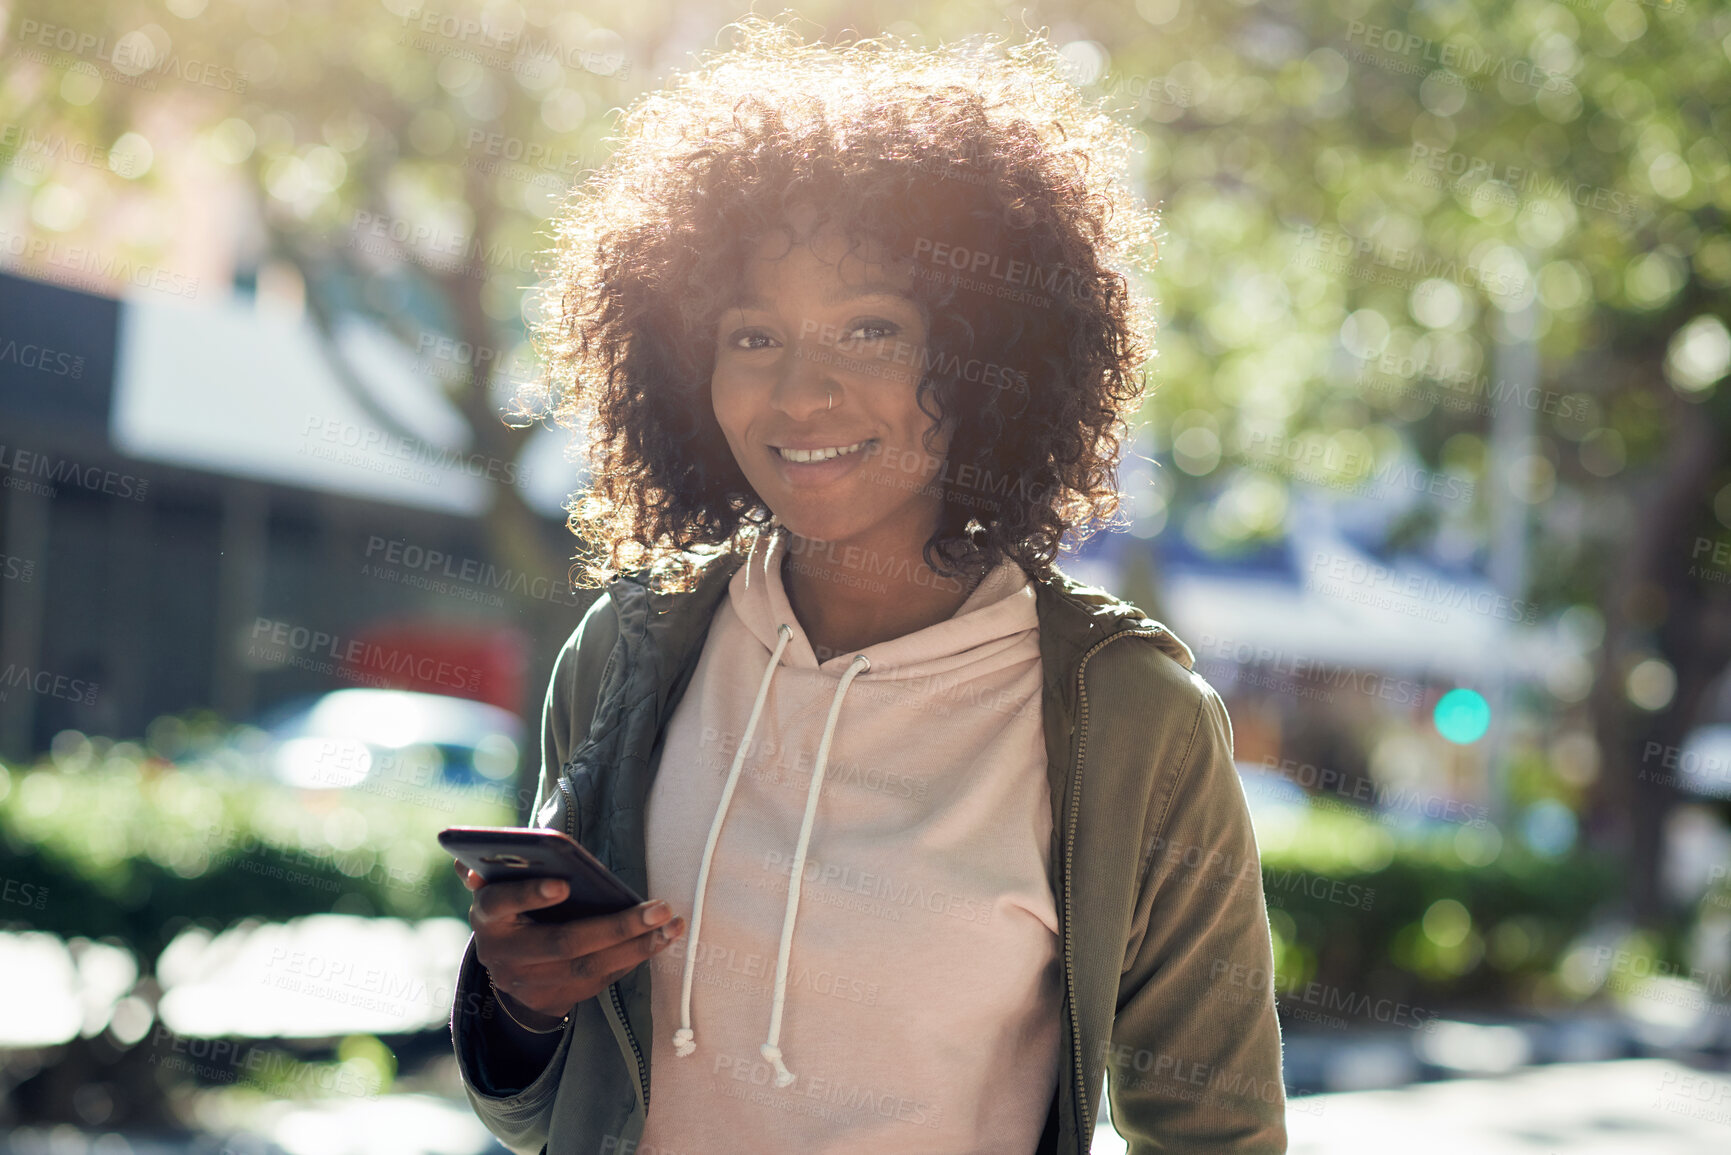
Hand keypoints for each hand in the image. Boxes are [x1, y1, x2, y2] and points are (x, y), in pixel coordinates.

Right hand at [455, 861, 686, 1027]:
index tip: (562, 885)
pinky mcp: (555, 1000)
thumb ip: (496, 871)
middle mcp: (504, 955)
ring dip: (637, 946)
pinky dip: (634, 959)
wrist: (507, 970)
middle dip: (616, 926)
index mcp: (488, 917)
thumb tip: (468, 864)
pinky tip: (661, 939)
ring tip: (671, 923)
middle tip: (659, 907)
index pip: (501, 903)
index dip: (529, 895)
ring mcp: (530, 983)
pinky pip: (600, 981)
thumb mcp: (500, 887)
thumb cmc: (513, 909)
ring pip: (588, 967)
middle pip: (563, 943)